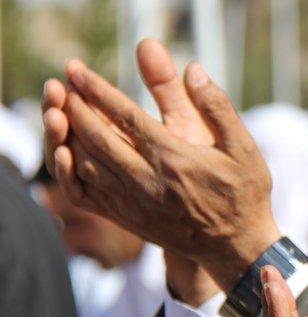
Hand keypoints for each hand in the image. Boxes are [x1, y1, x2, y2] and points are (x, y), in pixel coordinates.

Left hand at [42, 51, 279, 289]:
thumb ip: (217, 106)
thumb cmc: (243, 192)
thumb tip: (193, 69)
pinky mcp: (125, 219)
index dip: (98, 91)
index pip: (126, 117)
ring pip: (84, 164)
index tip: (77, 71)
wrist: (236, 247)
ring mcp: (132, 203)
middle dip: (73, 106)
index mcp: (175, 158)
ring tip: (56, 109)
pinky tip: (64, 150)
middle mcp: (147, 181)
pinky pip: (84, 193)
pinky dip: (67, 171)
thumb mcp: (243, 146)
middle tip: (58, 83)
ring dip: (66, 134)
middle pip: (96, 138)